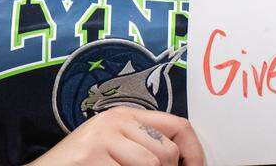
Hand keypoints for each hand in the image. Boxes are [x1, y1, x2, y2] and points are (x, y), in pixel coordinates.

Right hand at [28, 108, 204, 165]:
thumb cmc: (80, 165)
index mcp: (127, 114)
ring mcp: (102, 137)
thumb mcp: (116, 147)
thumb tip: (183, 161)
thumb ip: (145, 146)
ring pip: (151, 165)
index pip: (179, 126)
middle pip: (166, 152)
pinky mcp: (89, 156)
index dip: (194, 152)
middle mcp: (116, 120)